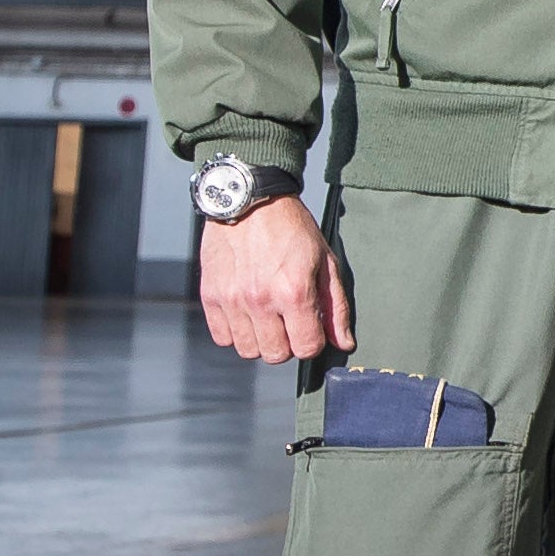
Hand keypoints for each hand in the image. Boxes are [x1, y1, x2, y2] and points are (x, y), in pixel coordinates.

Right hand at [200, 195, 350, 365]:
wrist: (250, 200)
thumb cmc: (292, 229)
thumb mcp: (325, 261)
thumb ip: (335, 307)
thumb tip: (344, 343)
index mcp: (294, 292)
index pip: (306, 348)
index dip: (313, 341)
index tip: (311, 326)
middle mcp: (260, 300)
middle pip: (276, 355)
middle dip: (287, 344)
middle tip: (288, 321)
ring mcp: (232, 299)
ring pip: (248, 350)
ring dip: (261, 340)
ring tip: (266, 316)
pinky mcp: (210, 295)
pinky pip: (222, 337)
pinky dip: (235, 332)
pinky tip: (246, 313)